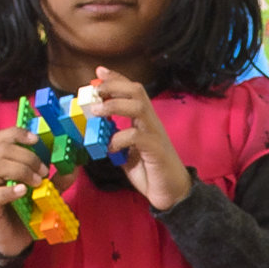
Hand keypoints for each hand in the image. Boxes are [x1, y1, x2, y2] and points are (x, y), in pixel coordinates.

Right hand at [0, 121, 46, 259]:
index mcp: (7, 163)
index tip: (36, 139)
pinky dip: (10, 190)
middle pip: (4, 148)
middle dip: (29, 156)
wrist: (10, 240)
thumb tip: (74, 167)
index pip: (3, 138)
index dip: (18, 133)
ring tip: (37, 183)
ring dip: (22, 170)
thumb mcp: (45, 194)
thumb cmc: (24, 213)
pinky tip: (23, 192)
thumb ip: (57, 180)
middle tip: (45, 171)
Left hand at [88, 69, 193, 211]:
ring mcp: (155, 135)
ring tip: (97, 111)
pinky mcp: (156, 150)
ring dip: (115, 105)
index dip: (116, 79)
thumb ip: (115, 140)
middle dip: (114, 85)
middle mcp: (151, 123)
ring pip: (139, 106)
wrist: (173, 194)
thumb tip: (97, 133)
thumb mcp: (127, 154)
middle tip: (95, 90)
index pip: (133, 91)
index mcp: (144, 121)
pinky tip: (109, 147)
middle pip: (137, 91)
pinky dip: (119, 138)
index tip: (99, 73)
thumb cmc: (151, 172)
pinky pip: (138, 136)